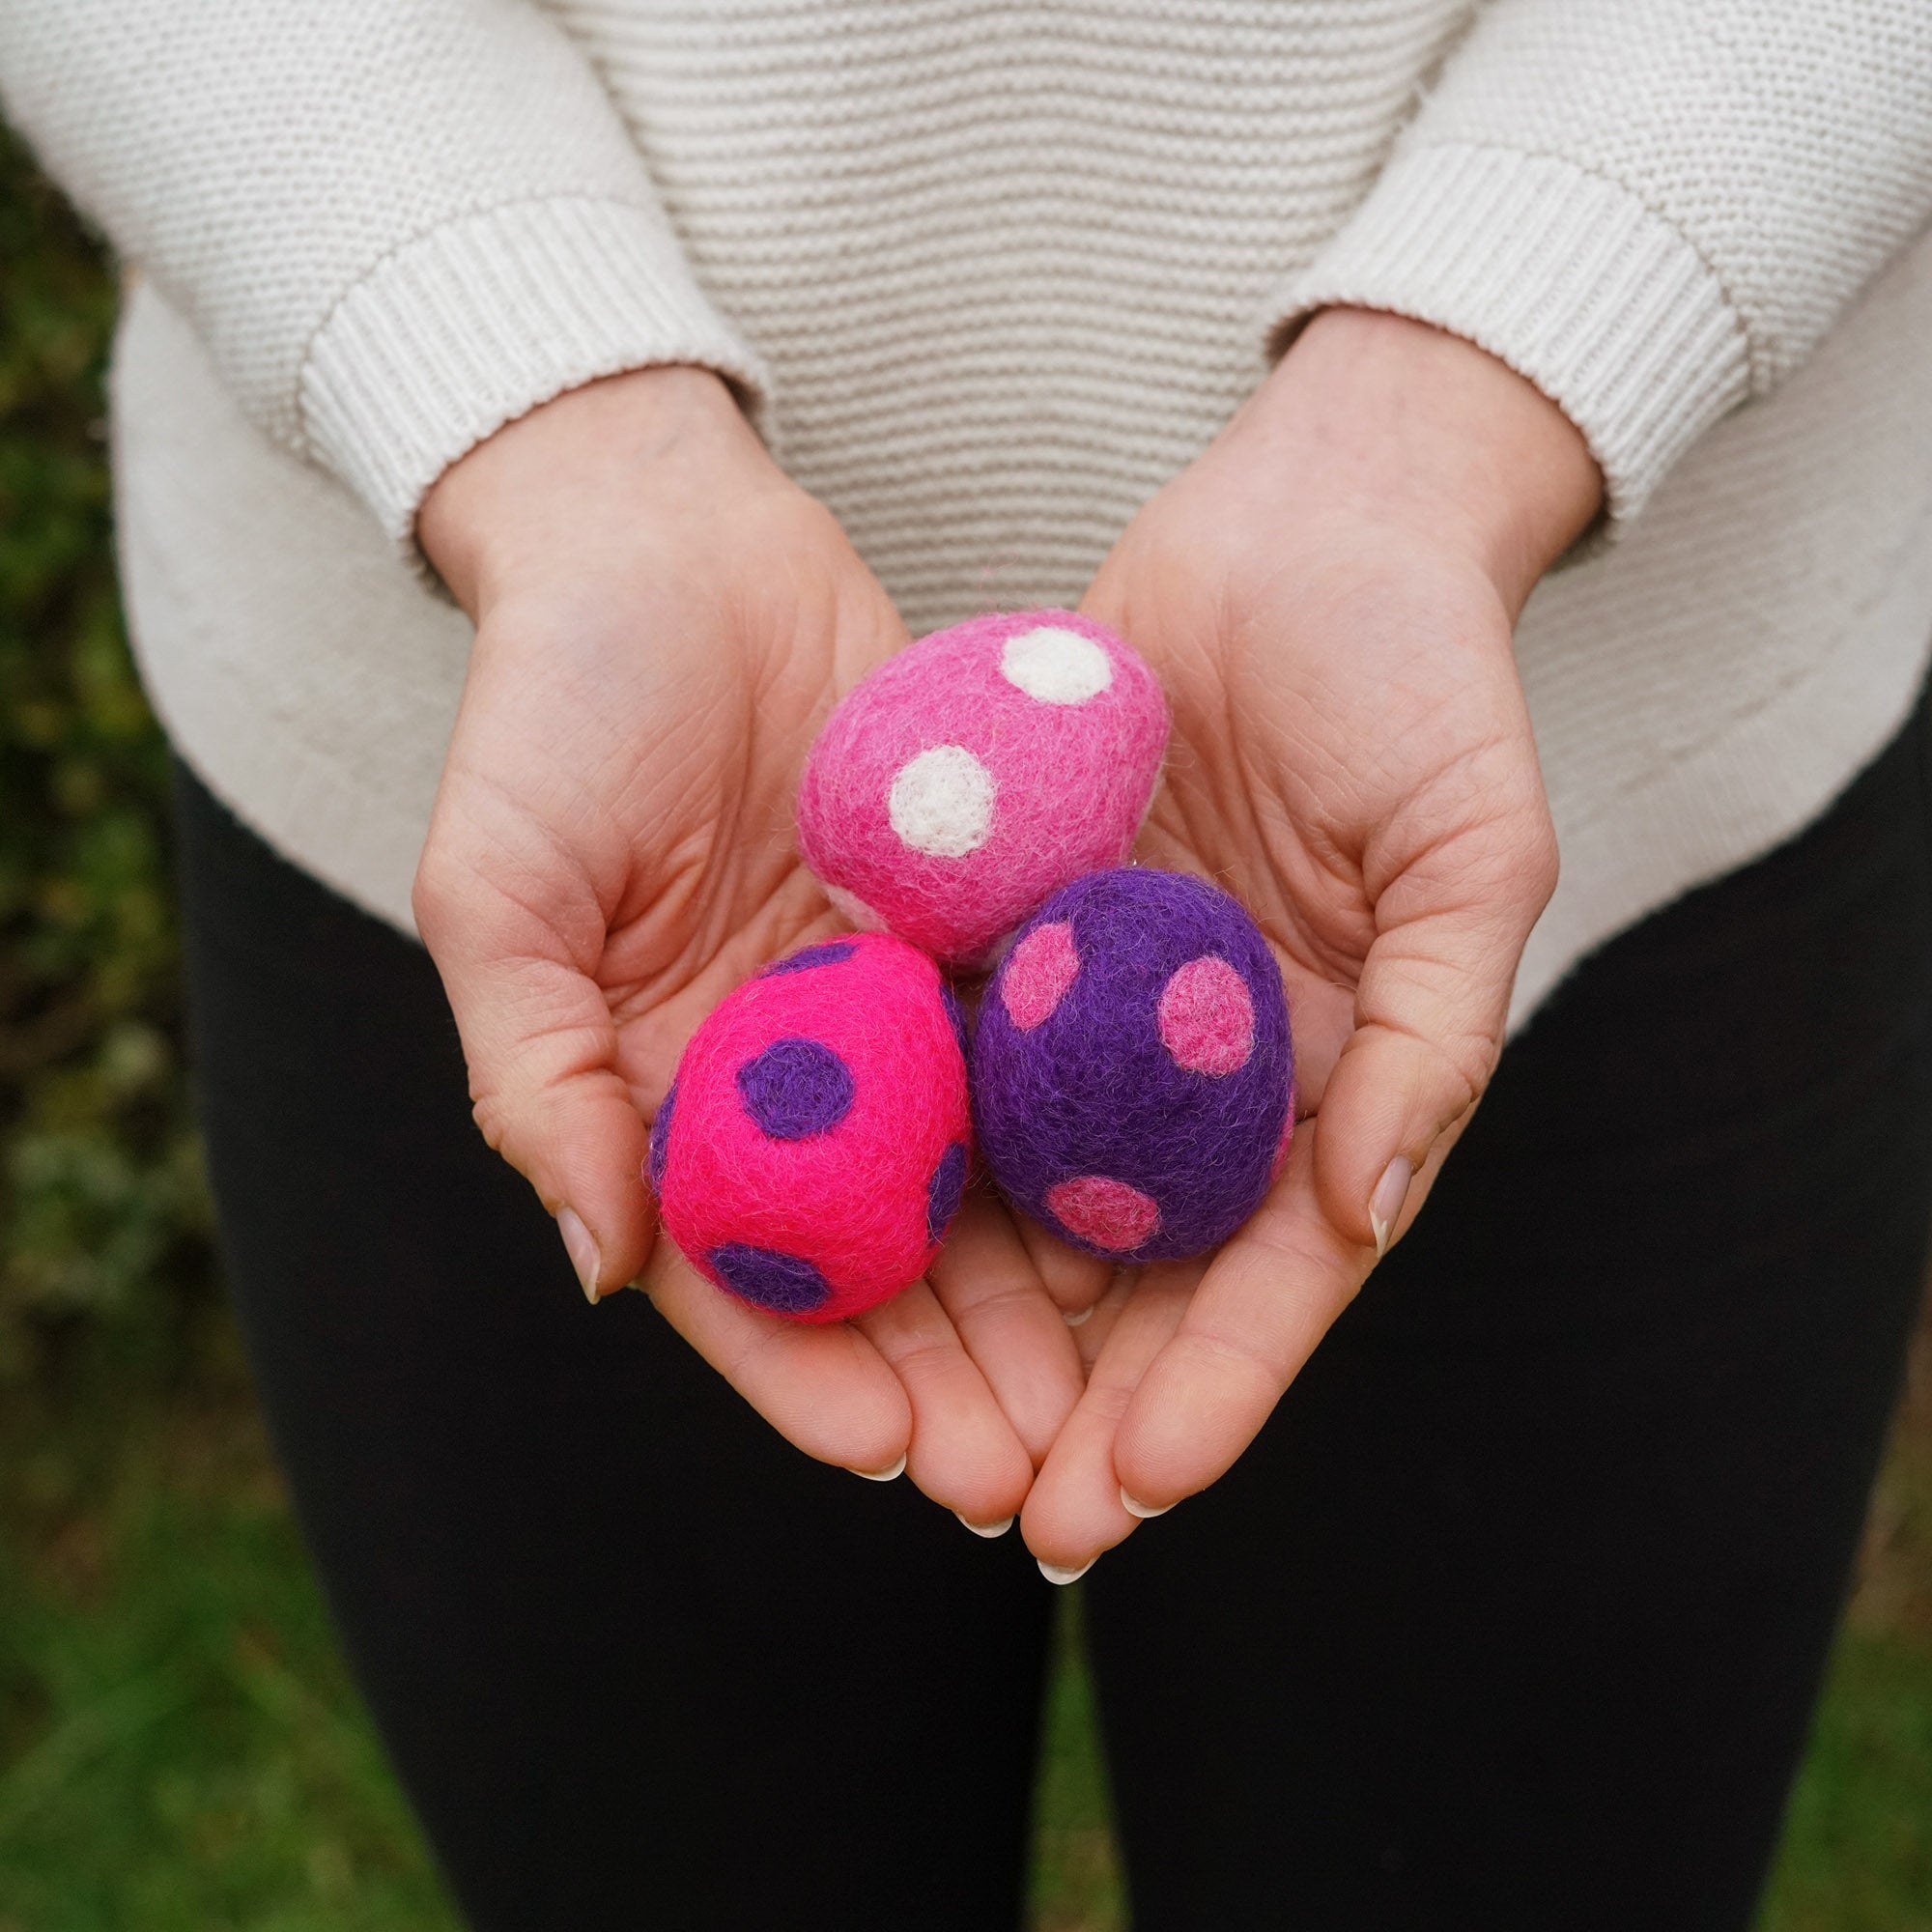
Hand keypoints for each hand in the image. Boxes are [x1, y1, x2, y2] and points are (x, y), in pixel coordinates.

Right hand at [412, 366, 1087, 1521]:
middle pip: (875, 1260)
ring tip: (1111, 1396)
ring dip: (1033, 1299)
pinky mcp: (972, 929)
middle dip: (948, 1374)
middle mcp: (785, 1073)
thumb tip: (601, 1268)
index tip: (892, 1456)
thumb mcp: (498, 891)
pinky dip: (1083, 1136)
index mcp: (661, 1090)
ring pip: (972, 1182)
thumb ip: (534, 1079)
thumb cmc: (552, 709)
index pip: (737, 1273)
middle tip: (1035, 1473)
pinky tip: (1157, 1216)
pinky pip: (1033, 1047)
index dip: (807, 1377)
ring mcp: (885, 1007)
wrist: (670, 542)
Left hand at [1020, 310, 1602, 1572]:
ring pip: (1037, 1199)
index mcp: (1332, 1079)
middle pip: (1143, 1276)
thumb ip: (1432, 1032)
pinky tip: (843, 1241)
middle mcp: (1209, 1073)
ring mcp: (1107, 1014)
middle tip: (1002, 1514)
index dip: (1217, 1388)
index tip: (1137, 1489)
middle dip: (1082, 1400)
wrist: (1309, 525)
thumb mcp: (1474, 849)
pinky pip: (960, 1062)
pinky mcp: (1019, 939)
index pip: (1279, 1273)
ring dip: (980, 1323)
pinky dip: (914, 1154)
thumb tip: (1371, 1209)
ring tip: (906, 1434)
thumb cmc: (1424, 675)